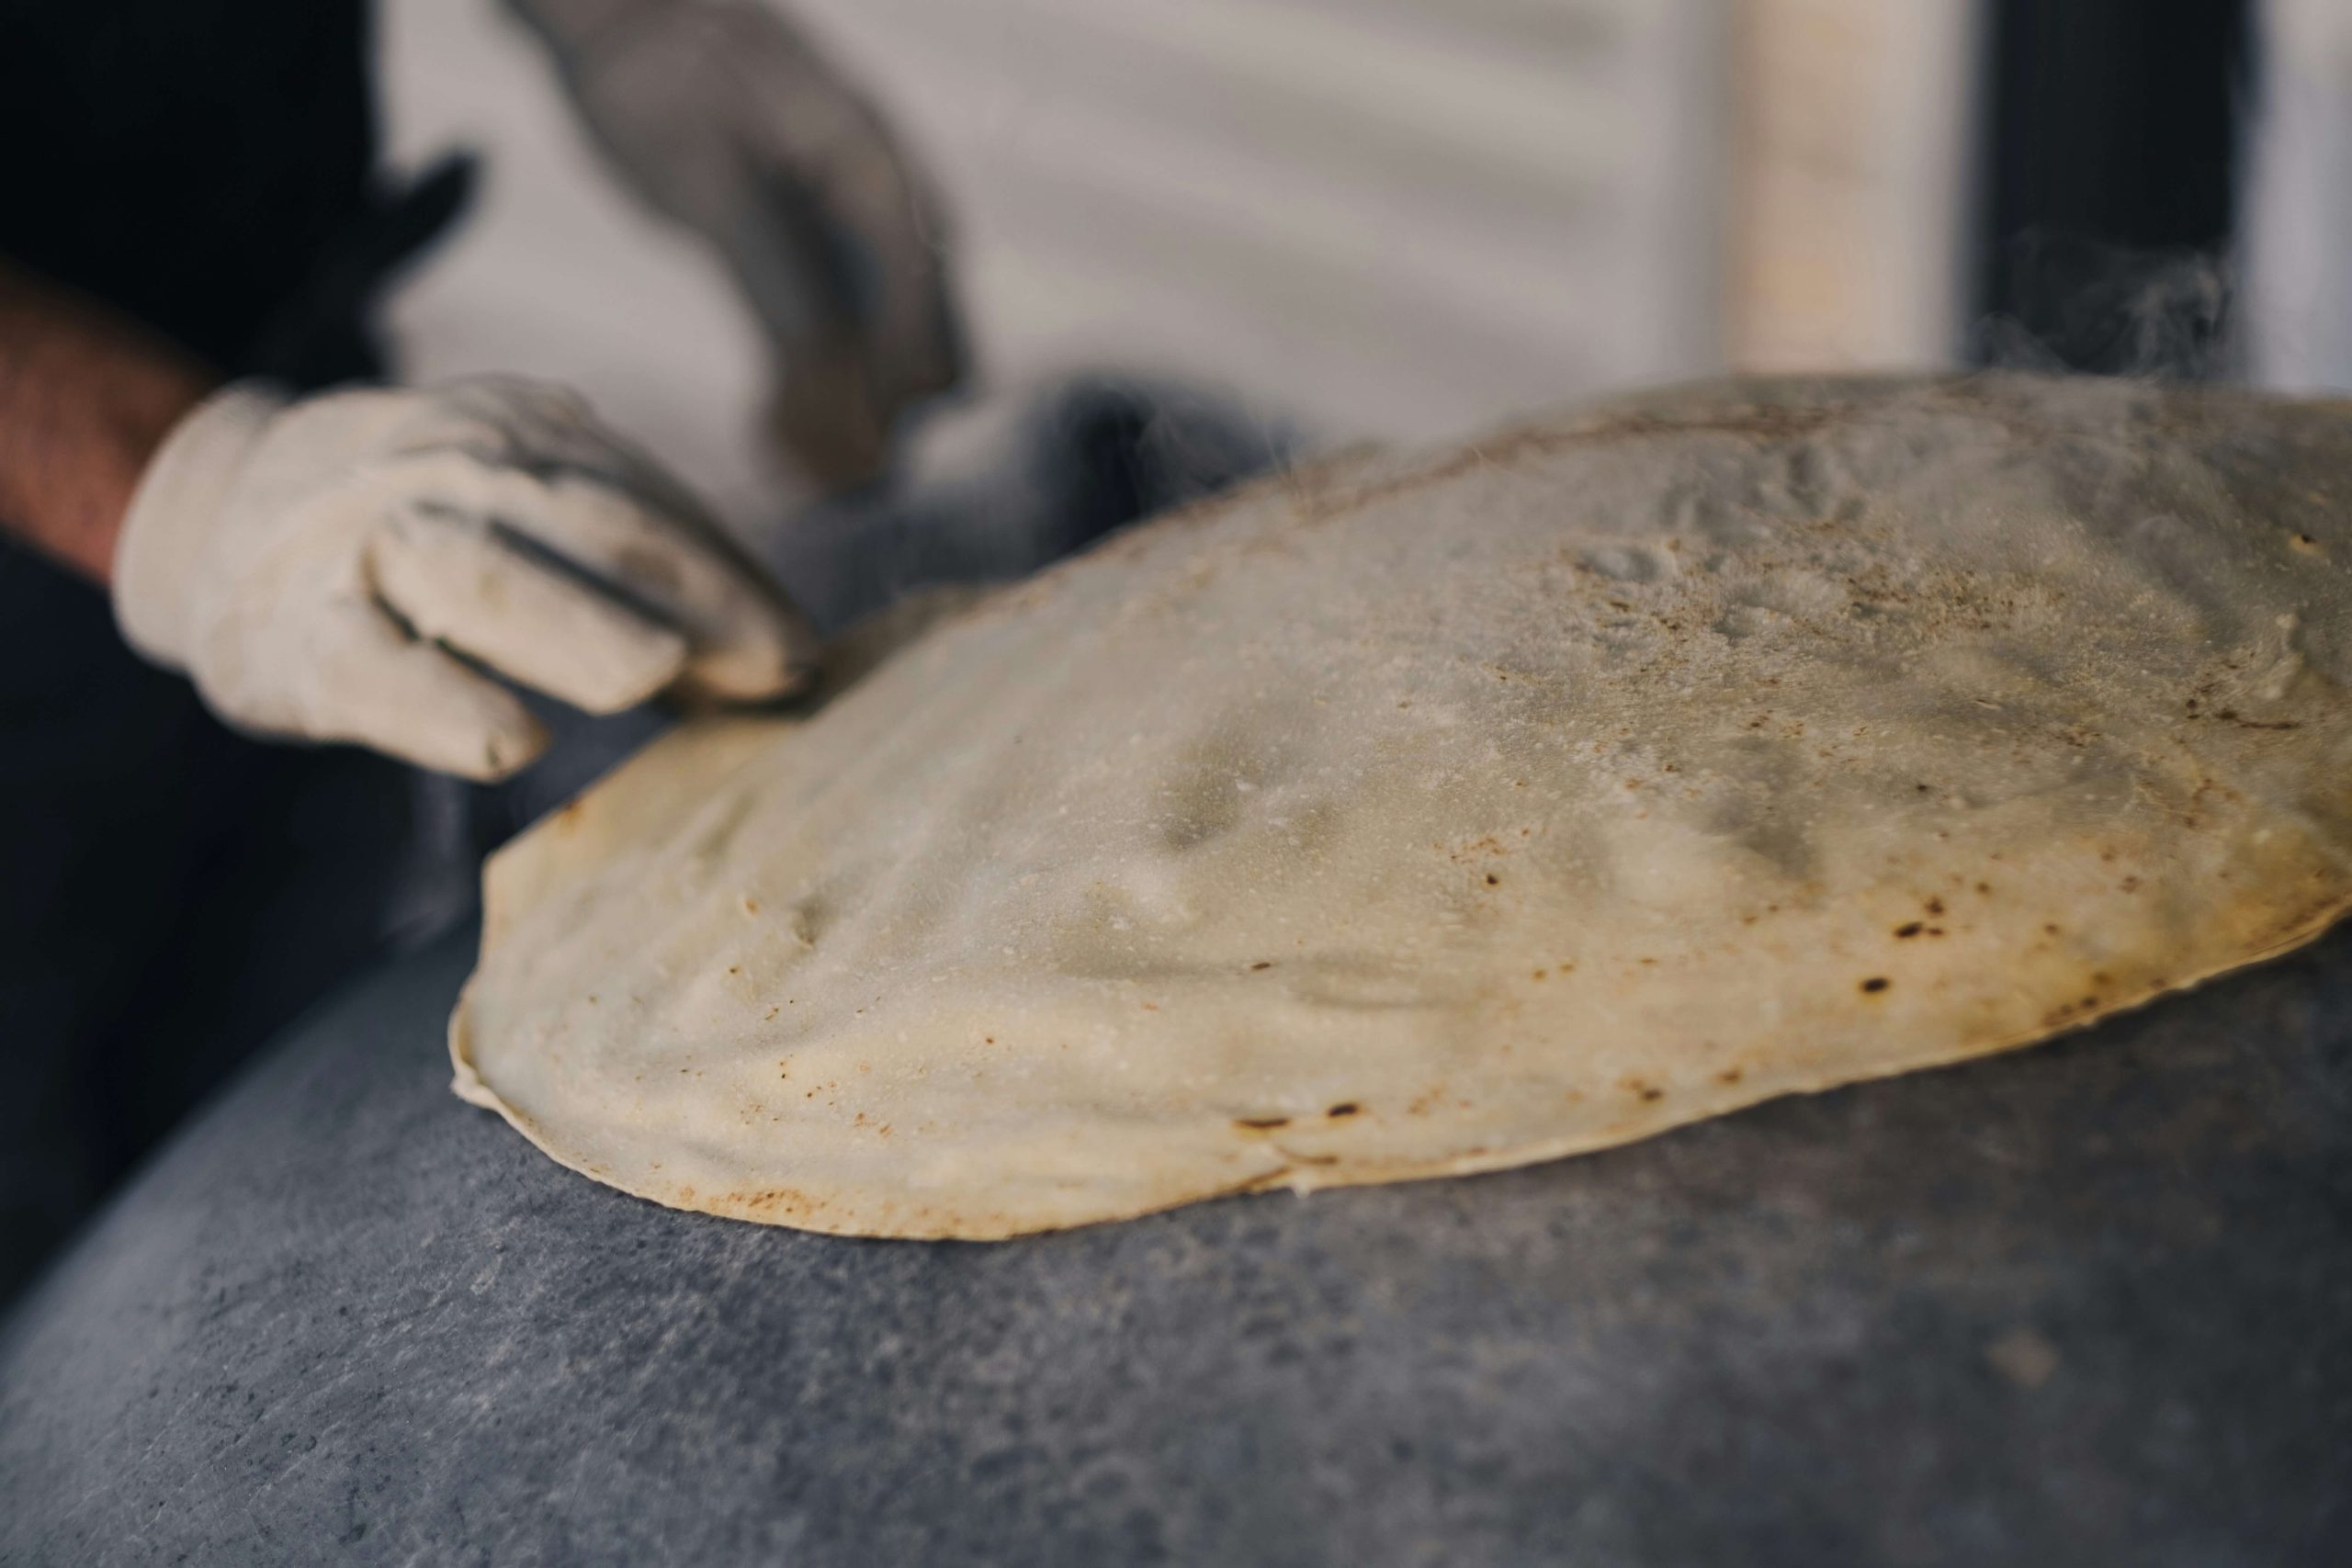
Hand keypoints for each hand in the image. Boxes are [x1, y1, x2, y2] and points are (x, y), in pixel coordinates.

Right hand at [112, 377, 815, 779]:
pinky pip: (376, 668)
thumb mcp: (519, 507)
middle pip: (589, 526)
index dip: (732, 574)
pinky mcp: (299, 636)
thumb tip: (775, 652)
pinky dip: (446, 704)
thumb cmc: (410, 535)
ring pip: (481, 576)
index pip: (646, 503)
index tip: (806, 647)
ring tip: (660, 673)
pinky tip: (512, 743)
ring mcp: (366, 544)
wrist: (212, 511)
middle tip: (783, 667)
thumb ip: (627, 561)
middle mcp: (448, 471)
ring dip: (578, 627)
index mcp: (520, 440)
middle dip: (697, 596)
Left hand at [507, 0, 965, 487]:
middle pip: (930, 339)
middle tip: (817, 482)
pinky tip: (778, 429)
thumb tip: (834, 386)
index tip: (854, 470)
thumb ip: (779, 282)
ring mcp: (867, 225)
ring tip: (793, 465)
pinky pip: (851, 332)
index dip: (895, 397)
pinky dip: (823, 384)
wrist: (622, 16)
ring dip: (852, 412)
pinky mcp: (829, 246)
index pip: (925, 312)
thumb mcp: (708, 186)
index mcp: (881, 177)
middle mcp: (896, 204)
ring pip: (895, 346)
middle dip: (882, 417)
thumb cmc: (658, 84)